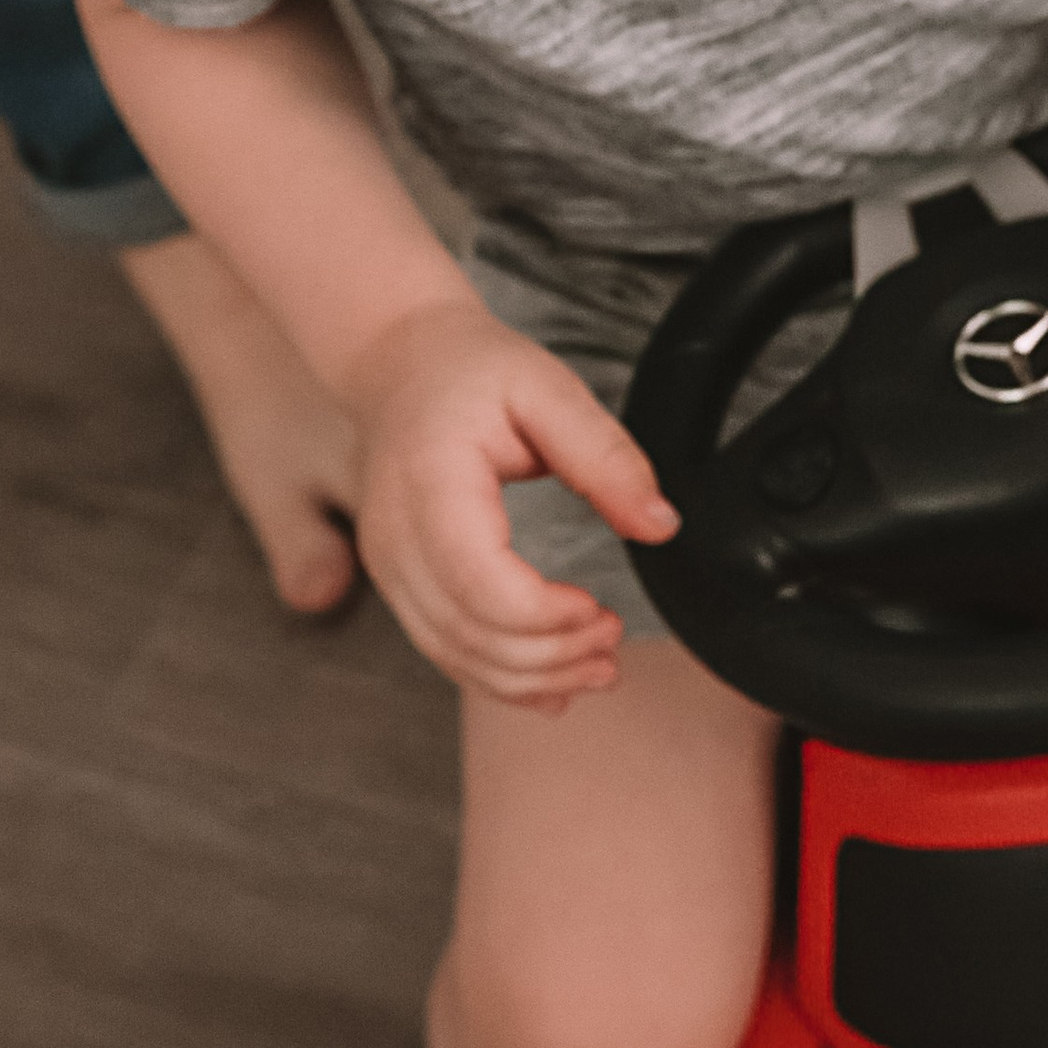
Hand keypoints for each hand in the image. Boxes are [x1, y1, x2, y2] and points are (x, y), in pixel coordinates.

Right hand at [344, 297, 678, 709]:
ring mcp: (388, 565)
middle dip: (551, 655)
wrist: (398, 363)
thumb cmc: (468, 370)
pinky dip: (498, 677)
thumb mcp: (548, 389)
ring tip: (597, 667)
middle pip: (468, 631)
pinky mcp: (397, 582)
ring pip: (454, 654)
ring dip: (530, 676)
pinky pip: (443, 648)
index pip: (479, 580)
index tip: (600, 608)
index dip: (545, 614)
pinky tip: (551, 684)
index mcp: (430, 481)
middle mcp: (395, 534)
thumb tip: (660, 526)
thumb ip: (606, 457)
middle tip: (614, 642)